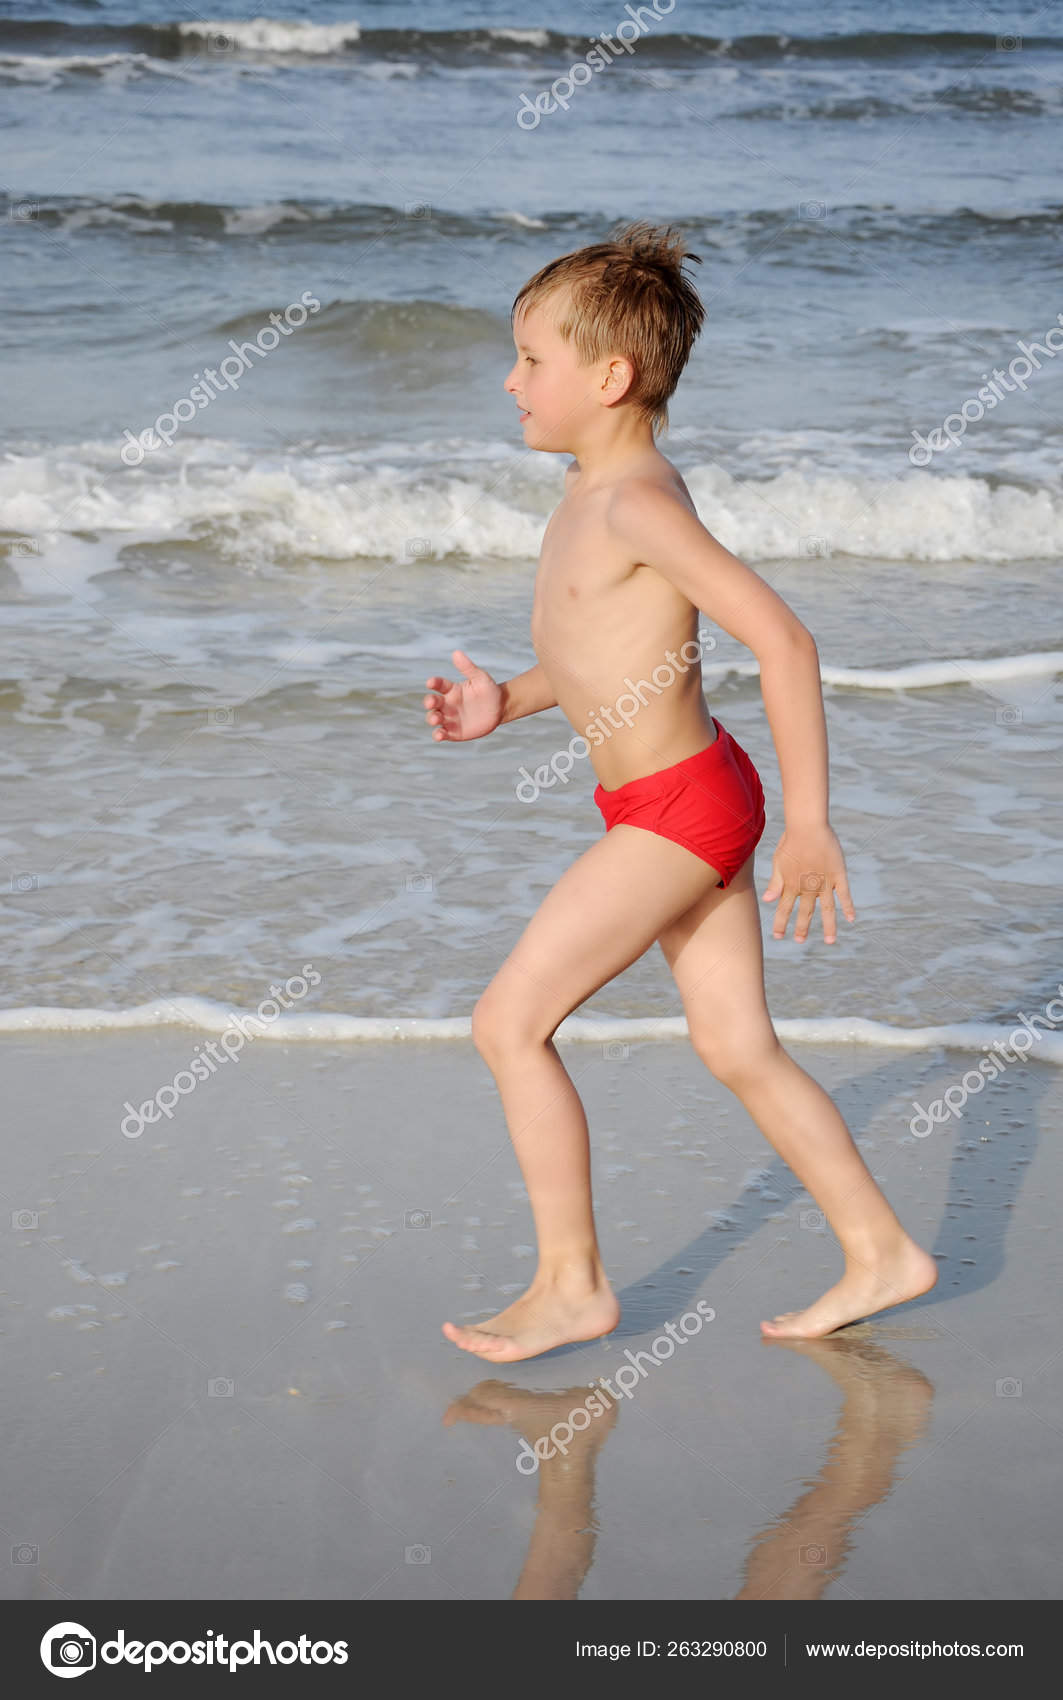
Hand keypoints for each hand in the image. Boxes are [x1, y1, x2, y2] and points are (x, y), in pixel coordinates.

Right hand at [423, 649, 503, 741]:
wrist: (500, 709)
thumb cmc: (489, 690)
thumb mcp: (481, 678)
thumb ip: (468, 668)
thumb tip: (456, 653)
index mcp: (452, 689)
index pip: (438, 685)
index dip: (433, 683)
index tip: (431, 682)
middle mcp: (447, 703)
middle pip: (432, 702)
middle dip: (429, 702)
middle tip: (431, 703)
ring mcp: (449, 718)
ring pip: (434, 718)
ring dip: (431, 718)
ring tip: (436, 719)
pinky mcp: (454, 732)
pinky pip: (442, 734)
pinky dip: (438, 735)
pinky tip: (439, 735)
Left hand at [760, 825, 855, 942]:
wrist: (808, 826)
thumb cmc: (790, 841)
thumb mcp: (778, 862)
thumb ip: (775, 883)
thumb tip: (768, 901)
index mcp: (791, 885)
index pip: (783, 909)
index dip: (780, 923)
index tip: (778, 936)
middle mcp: (808, 888)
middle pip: (805, 912)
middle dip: (802, 928)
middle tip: (799, 941)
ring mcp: (824, 883)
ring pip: (827, 910)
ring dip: (828, 927)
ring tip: (829, 941)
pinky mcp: (838, 875)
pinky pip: (844, 895)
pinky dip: (848, 907)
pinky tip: (851, 919)